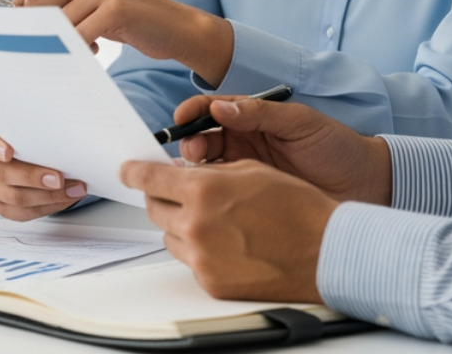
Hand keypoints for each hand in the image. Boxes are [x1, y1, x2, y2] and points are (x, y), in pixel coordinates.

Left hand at [0, 0, 234, 84]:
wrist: (179, 28)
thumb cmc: (134, 19)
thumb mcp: (96, 7)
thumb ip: (65, 4)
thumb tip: (24, 9)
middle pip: (42, 2)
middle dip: (36, 27)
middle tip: (36, 46)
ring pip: (59, 21)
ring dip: (65, 42)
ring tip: (87, 47)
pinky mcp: (113, 7)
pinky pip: (79, 33)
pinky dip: (80, 47)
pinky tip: (95, 51)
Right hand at [0, 124, 87, 219]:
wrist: (47, 154)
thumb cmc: (42, 136)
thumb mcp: (43, 124)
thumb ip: (45, 125)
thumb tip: (66, 128)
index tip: (8, 152)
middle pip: (1, 173)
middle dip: (32, 177)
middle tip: (58, 178)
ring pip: (13, 197)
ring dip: (47, 195)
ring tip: (73, 189)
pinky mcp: (4, 205)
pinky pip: (21, 213)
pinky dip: (47, 207)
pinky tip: (65, 198)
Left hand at [121, 159, 331, 302]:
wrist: (325, 251)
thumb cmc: (296, 207)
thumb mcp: (250, 170)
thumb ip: (209, 172)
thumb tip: (181, 174)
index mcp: (203, 190)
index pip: (149, 178)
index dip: (134, 172)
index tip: (127, 170)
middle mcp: (196, 224)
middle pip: (154, 208)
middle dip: (164, 197)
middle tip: (182, 193)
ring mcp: (202, 257)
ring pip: (170, 234)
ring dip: (183, 224)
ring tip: (217, 220)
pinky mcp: (211, 282)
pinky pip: (190, 260)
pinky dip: (200, 249)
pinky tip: (228, 243)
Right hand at [173, 94, 391, 205]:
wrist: (365, 184)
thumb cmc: (337, 147)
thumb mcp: (300, 123)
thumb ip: (261, 114)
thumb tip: (222, 107)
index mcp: (253, 118)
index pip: (213, 109)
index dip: (193, 111)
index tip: (182, 118)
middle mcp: (245, 142)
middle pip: (203, 138)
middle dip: (191, 142)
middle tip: (192, 153)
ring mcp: (247, 171)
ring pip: (207, 168)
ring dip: (195, 170)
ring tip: (195, 177)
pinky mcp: (252, 198)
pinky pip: (223, 194)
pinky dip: (209, 194)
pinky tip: (207, 198)